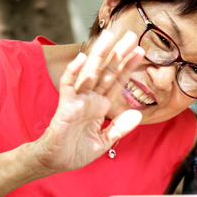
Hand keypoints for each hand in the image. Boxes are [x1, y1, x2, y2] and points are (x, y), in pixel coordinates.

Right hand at [32, 29, 145, 171]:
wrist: (55, 162)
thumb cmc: (76, 151)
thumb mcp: (104, 140)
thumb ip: (120, 128)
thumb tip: (138, 114)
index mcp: (100, 104)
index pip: (117, 81)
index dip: (128, 66)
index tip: (141, 52)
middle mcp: (90, 98)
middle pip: (106, 71)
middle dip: (118, 53)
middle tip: (131, 34)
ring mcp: (78, 99)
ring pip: (90, 72)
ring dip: (99, 55)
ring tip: (109, 37)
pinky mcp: (65, 105)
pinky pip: (69, 85)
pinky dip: (74, 72)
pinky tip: (82, 59)